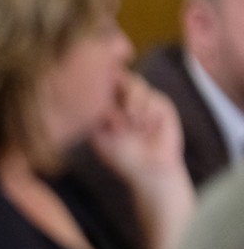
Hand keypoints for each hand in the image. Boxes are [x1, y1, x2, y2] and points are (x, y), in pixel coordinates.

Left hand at [90, 73, 196, 248]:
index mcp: (106, 106)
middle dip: (115, 89)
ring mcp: (143, 100)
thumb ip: (96, 116)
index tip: (92, 90)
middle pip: (118, 77)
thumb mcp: (101, 136)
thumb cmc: (122, 157)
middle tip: (114, 110)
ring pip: (136, 84)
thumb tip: (88, 95)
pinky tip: (144, 126)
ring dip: (132, 101)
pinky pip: (152, 97)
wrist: (150, 170)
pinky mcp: (161, 104)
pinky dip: (146, 110)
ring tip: (131, 123)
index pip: (99, 85)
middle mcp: (124, 99)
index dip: (96, 82)